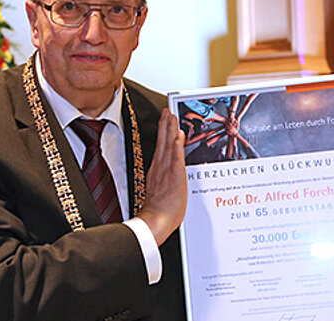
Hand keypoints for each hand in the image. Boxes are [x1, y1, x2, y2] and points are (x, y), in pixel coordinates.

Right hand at [139, 108, 186, 244]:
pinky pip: (175, 158)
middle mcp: (160, 169)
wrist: (155, 223)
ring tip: (171, 115)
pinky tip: (177, 135)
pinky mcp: (175, 177)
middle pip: (163, 142)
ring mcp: (167, 172)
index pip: (161, 147)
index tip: (165, 119)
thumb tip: (164, 179)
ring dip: (170, 130)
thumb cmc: (159, 213)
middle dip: (165, 125)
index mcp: (156, 172)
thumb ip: (162, 182)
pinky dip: (176, 146)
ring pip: (169, 146)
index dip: (163, 132)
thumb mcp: (159, 193)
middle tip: (167, 110)